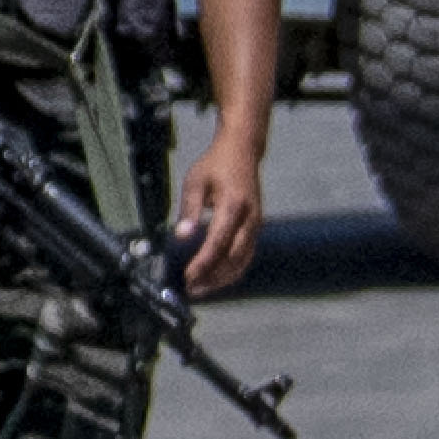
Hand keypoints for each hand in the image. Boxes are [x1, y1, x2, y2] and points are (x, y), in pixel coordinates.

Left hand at [174, 106, 271, 300]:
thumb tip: (182, 236)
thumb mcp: (195, 181)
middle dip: (213, 277)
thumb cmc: (217, 164)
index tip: (188, 276)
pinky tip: (215, 277)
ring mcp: (256, 225)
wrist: (243, 150)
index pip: (218, 243)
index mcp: (234, 205)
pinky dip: (232, 270)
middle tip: (192, 289)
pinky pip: (246, 256)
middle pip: (235, 258)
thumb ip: (189, 210)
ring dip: (223, 278)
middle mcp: (250, 218)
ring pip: (243, 261)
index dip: (203, 263)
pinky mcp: (255, 228)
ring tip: (201, 288)